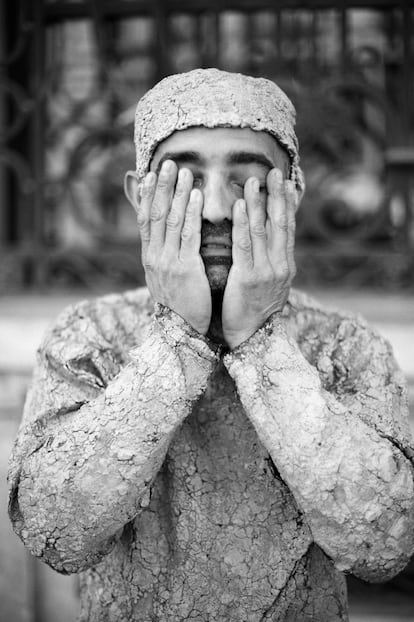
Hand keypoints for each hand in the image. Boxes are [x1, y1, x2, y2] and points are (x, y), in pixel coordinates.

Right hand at [137, 160, 211, 334]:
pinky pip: (188, 236)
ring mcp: (168, 263)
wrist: (181, 331)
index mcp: (149, 257)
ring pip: (171, 221)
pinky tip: (197, 197)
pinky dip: (192, 214)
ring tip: (184, 172)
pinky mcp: (186, 269)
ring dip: (178, 193)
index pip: (145, 220)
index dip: (147, 195)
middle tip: (169, 163)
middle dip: (163, 187)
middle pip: (156, 214)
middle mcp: (155, 257)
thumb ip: (164, 255)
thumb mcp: (164, 278)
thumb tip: (163, 237)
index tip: (150, 174)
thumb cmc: (179, 304)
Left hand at [222, 169, 296, 348]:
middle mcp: (281, 265)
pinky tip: (239, 206)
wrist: (251, 337)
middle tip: (274, 172)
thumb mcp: (270, 284)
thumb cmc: (255, 309)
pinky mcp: (249, 278)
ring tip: (253, 181)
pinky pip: (244, 245)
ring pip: (262, 231)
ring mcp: (267, 271)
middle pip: (280, 224)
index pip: (287, 228)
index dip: (287, 204)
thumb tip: (268, 239)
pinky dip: (242, 223)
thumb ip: (270, 261)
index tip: (285, 182)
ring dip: (258, 203)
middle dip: (277, 196)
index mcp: (286, 265)